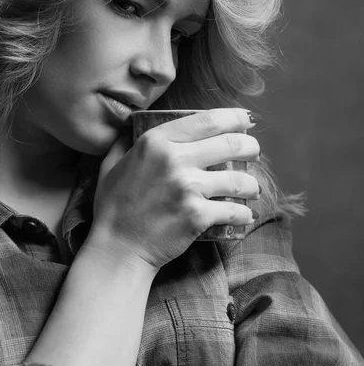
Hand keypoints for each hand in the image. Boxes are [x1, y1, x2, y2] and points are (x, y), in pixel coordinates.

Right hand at [86, 108, 260, 269]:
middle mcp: (175, 159)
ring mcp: (188, 188)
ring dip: (252, 183)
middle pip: (231, 143)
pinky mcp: (197, 216)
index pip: (208, 120)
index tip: (246, 120)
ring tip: (252, 188)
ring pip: (239, 179)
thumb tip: (131, 126)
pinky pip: (234, 210)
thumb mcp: (111, 163)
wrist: (117, 248)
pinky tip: (246, 214)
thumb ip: (125, 141)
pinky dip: (245, 214)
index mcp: (156, 141)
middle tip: (254, 152)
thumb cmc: (113, 206)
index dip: (235, 117)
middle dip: (251, 146)